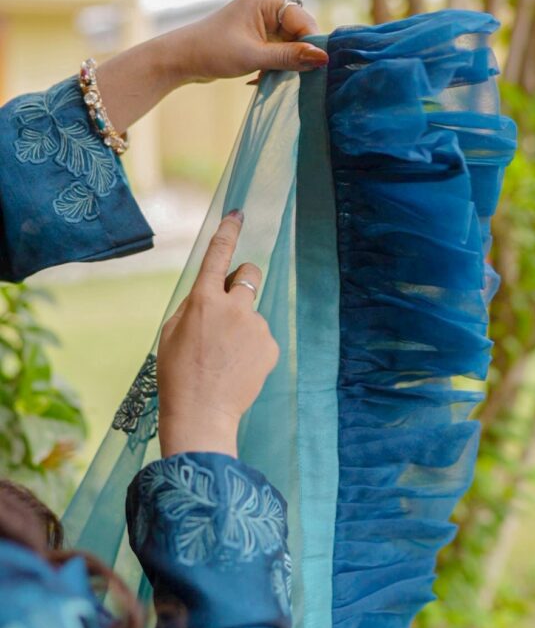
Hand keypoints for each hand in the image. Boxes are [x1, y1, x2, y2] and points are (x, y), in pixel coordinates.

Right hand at [157, 210, 278, 458]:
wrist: (202, 413)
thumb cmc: (178, 373)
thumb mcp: (171, 331)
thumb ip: (194, 305)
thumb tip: (214, 293)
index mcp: (203, 299)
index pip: (218, 255)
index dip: (228, 231)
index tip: (238, 214)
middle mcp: (234, 307)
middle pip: (250, 274)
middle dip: (243, 281)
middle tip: (229, 306)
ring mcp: (256, 327)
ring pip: (252, 313)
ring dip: (242, 325)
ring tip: (224, 357)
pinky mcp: (270, 346)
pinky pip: (260, 336)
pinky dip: (250, 347)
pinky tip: (236, 367)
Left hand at [164, 0, 328, 82]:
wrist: (183, 58)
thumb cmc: (213, 52)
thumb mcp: (254, 56)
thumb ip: (289, 57)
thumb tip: (322, 59)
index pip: (303, 22)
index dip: (311, 46)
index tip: (317, 69)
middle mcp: (268, 3)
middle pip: (299, 34)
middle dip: (295, 56)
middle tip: (289, 77)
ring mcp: (263, 18)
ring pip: (290, 45)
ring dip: (283, 64)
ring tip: (266, 76)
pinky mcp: (259, 33)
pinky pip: (279, 50)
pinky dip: (274, 66)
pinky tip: (259, 76)